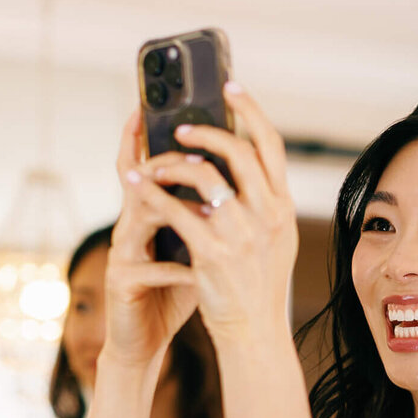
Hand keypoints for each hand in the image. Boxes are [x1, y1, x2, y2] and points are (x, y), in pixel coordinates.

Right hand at [101, 110, 201, 368]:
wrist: (146, 337)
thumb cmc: (175, 288)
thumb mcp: (197, 246)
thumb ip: (210, 216)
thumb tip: (241, 182)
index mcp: (150, 215)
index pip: (146, 168)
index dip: (144, 139)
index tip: (155, 110)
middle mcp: (131, 227)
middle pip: (139, 182)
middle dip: (164, 165)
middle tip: (194, 153)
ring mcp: (123, 254)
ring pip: (138, 217)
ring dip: (168, 207)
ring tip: (200, 204)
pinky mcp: (123, 283)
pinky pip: (151, 269)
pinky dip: (176, 268)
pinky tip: (195, 271)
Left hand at [119, 82, 297, 348]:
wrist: (255, 331)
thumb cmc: (258, 287)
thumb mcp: (275, 241)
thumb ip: (263, 204)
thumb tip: (239, 168)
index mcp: (283, 208)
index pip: (272, 146)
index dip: (252, 110)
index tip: (232, 86)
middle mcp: (267, 215)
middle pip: (238, 151)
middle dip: (206, 129)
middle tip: (181, 124)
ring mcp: (241, 233)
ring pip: (203, 174)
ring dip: (171, 161)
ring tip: (152, 163)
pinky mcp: (212, 252)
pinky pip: (174, 210)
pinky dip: (150, 192)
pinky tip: (135, 185)